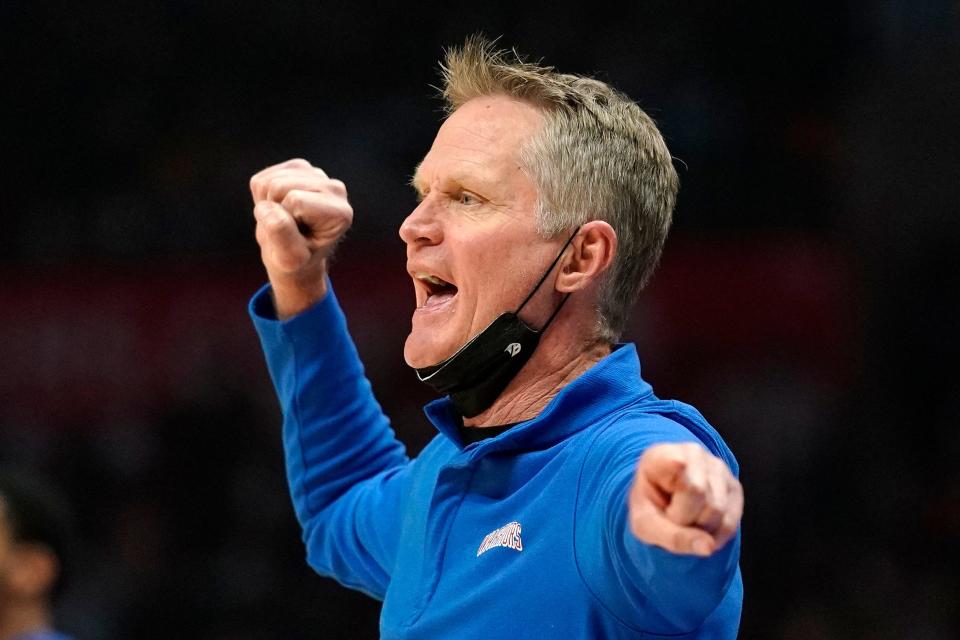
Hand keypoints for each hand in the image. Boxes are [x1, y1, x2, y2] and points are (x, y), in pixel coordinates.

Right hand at [249, 158, 352, 317]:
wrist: (295, 256)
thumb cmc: (296, 262)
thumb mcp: (289, 259)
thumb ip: (282, 236)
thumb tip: (270, 207)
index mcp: (340, 211)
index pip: (294, 200)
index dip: (284, 221)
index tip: (296, 238)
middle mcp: (335, 188)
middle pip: (279, 186)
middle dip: (273, 210)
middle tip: (287, 229)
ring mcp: (317, 175)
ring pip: (268, 181)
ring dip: (267, 205)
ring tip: (283, 221)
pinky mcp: (298, 169)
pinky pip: (262, 179)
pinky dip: (262, 198)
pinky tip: (278, 209)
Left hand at [628, 443, 742, 556]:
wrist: (657, 499)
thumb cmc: (649, 506)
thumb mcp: (645, 525)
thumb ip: (672, 537)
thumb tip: (709, 547)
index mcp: (665, 455)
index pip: (690, 487)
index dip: (678, 512)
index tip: (664, 510)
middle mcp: (695, 454)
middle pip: (706, 502)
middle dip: (688, 523)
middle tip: (672, 518)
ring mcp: (717, 467)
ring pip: (720, 512)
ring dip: (702, 531)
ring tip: (685, 520)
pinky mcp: (732, 485)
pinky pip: (731, 521)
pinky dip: (715, 535)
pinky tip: (699, 528)